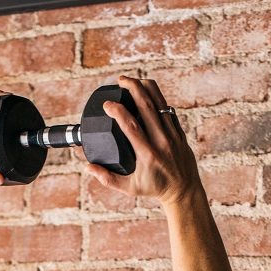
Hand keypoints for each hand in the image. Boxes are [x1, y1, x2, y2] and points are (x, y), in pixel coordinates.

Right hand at [84, 75, 201, 206]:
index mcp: (147, 155)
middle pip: (147, 106)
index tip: (107, 104)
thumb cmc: (154, 188)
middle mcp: (161, 141)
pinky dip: (157, 97)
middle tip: (120, 80)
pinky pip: (167, 108)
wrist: (183, 190)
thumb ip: (107, 178)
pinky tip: (147, 91)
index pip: (131, 126)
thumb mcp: (129, 188)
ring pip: (160, 102)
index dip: (118, 111)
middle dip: (132, 88)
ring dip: (146, 87)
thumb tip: (88, 167)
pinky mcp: (179, 131)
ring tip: (133, 80)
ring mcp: (172, 134)